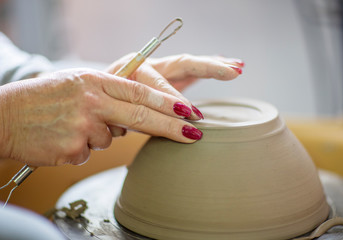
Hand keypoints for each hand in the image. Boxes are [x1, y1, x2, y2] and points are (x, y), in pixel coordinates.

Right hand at [0, 69, 204, 165]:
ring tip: (71, 124)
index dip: (168, 102)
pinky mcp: (73, 148)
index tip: (190, 111)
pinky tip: (61, 137)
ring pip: (111, 139)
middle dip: (172, 127)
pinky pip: (89, 152)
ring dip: (98, 135)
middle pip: (141, 115)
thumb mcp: (77, 83)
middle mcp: (92, 101)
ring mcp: (83, 126)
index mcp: (95, 80)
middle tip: (195, 133)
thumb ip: (108, 95)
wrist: (4, 115)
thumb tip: (135, 114)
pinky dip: (80, 147)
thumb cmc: (42, 99)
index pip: (140, 92)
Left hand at [107, 54, 243, 118]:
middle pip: (181, 63)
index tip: (189, 114)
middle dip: (207, 68)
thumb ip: (127, 118)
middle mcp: (148, 65)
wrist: (101, 94)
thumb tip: (136, 127)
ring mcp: (160, 68)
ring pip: (190, 64)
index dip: (172, 99)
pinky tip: (231, 65)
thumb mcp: (114, 114)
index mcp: (131, 70)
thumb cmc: (107, 106)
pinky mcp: (168, 74)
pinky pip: (192, 69)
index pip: (156, 84)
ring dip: (215, 65)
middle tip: (231, 73)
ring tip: (237, 68)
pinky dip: (211, 67)